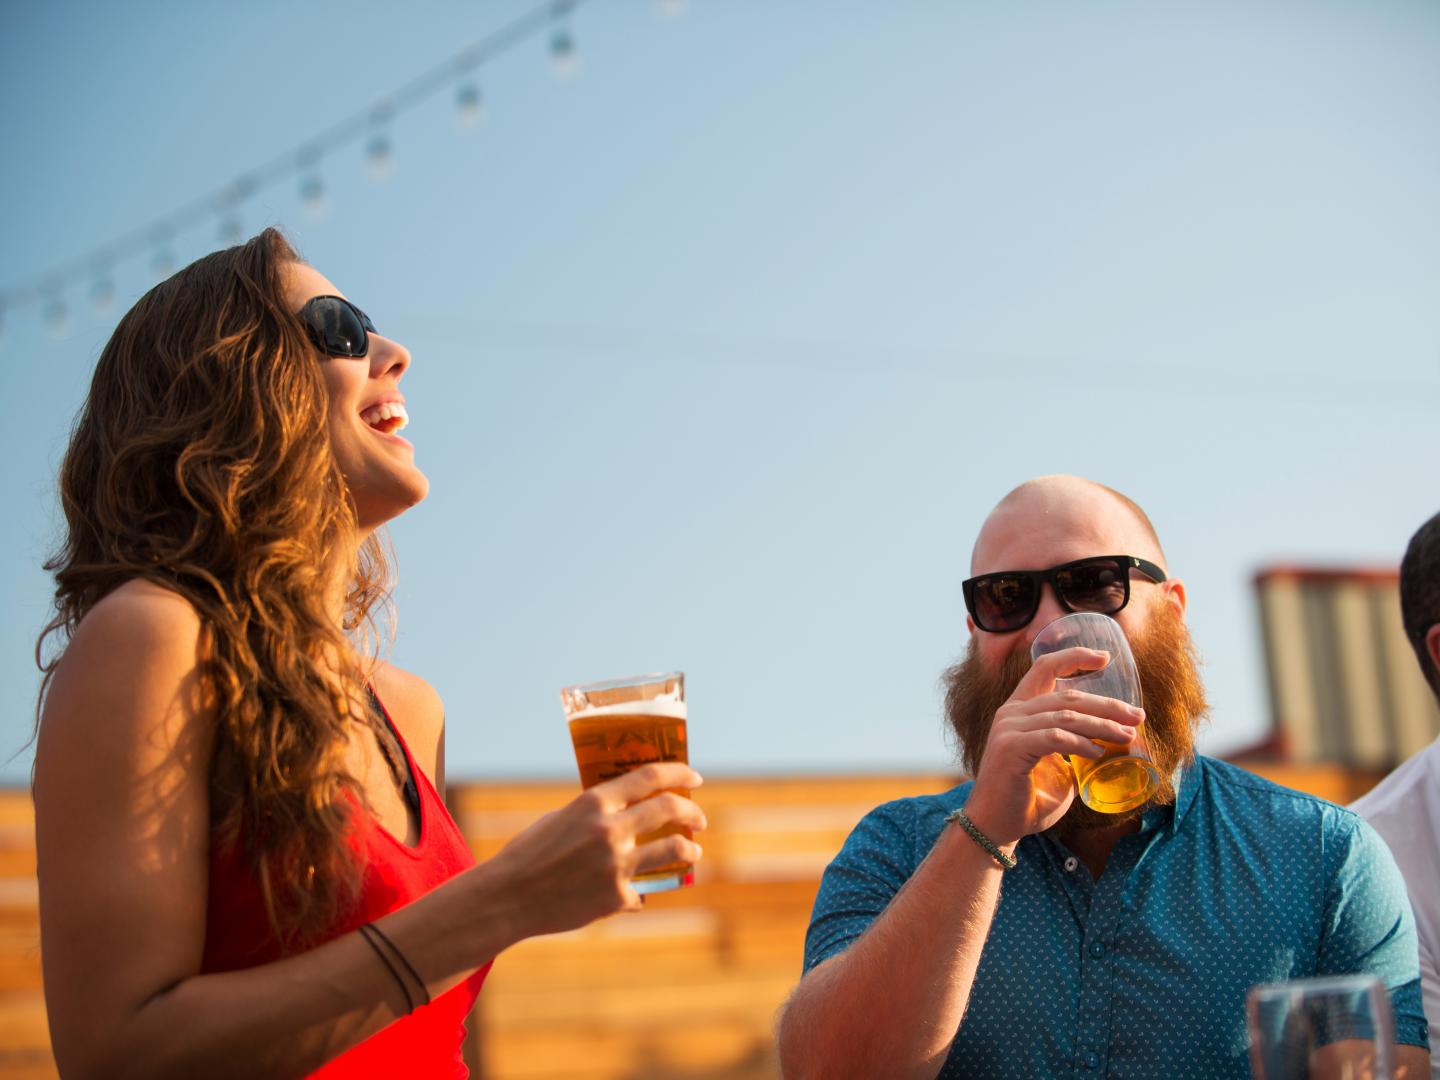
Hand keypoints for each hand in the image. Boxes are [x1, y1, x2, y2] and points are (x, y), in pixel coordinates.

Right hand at [483, 763, 706, 937]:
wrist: (507, 897)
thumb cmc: (530, 853)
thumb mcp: (562, 818)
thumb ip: (597, 813)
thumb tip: (631, 811)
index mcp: (594, 802)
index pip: (649, 776)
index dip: (678, 773)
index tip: (695, 777)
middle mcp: (610, 829)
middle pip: (669, 808)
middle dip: (692, 812)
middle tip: (699, 819)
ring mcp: (615, 864)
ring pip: (673, 850)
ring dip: (689, 851)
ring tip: (693, 853)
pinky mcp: (615, 897)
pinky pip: (641, 892)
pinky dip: (638, 893)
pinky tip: (636, 895)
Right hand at [963, 646, 1142, 846]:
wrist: (996, 826)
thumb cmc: (1028, 799)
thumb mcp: (1057, 766)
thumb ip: (1075, 747)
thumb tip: (1112, 741)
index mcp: (1019, 709)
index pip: (1043, 667)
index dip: (1074, 657)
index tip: (1105, 657)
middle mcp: (1011, 712)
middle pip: (1066, 695)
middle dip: (1106, 705)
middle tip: (1137, 716)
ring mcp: (1009, 728)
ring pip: (1065, 715)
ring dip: (1102, 725)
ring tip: (1127, 736)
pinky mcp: (1011, 747)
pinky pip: (1056, 738)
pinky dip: (1081, 744)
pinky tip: (1099, 753)